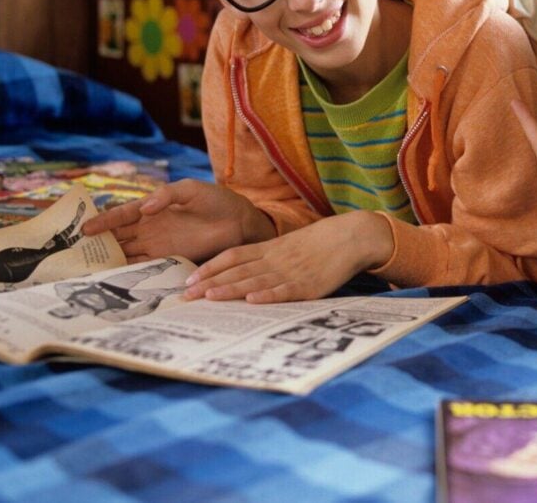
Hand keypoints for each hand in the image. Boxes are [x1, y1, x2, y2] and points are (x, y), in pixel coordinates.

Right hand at [81, 179, 275, 262]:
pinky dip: (129, 270)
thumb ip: (166, 195)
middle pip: (117, 236)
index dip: (102, 221)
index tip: (83, 229)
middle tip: (73, 254)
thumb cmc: (215, 199)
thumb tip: (145, 208)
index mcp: (152, 207)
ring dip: (109, 260)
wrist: (239, 221)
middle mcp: (150, 227)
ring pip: (127, 252)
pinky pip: (144, 265)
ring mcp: (158, 244)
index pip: (122, 214)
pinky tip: (114, 278)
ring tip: (86, 270)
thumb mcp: (190, 189)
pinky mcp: (169, 257)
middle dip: (97, 244)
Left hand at [183, 209, 393, 302]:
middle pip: (238, 271)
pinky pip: (285, 290)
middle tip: (185, 296)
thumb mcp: (290, 245)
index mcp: (271, 248)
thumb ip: (268, 256)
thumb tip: (243, 273)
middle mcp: (276, 259)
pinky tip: (253, 300)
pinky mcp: (310, 285)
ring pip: (256, 281)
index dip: (210, 268)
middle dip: (210, 284)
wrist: (352, 236)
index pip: (233, 256)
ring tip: (209, 297)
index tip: (189, 280)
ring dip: (231, 289)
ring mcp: (292, 272)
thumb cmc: (321, 243)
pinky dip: (268, 295)